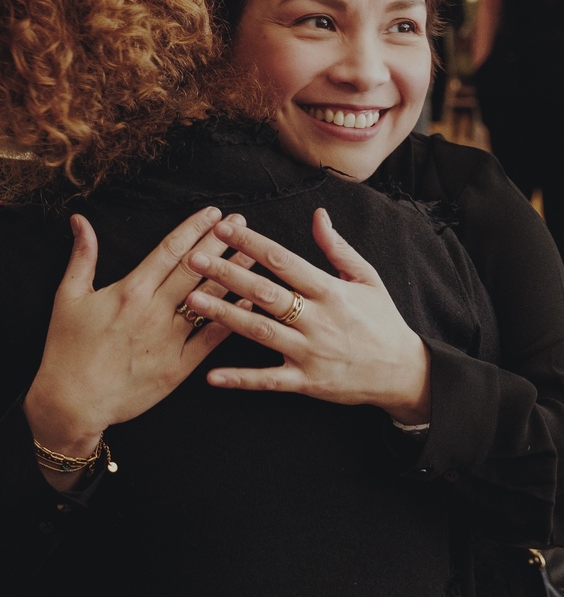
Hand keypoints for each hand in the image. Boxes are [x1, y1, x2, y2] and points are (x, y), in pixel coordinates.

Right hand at [25, 206, 253, 455]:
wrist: (72, 402)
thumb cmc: (66, 350)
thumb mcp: (68, 297)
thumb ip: (82, 256)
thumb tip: (81, 220)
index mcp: (130, 290)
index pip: (169, 250)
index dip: (194, 228)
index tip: (213, 213)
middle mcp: (153, 311)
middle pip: (195, 268)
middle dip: (220, 242)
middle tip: (241, 224)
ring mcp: (169, 340)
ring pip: (209, 300)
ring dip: (233, 274)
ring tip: (254, 254)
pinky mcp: (178, 367)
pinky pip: (211, 338)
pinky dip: (231, 318)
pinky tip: (249, 302)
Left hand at [184, 208, 430, 423]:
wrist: (404, 372)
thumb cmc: (383, 321)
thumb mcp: (367, 278)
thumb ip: (337, 248)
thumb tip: (318, 215)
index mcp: (330, 290)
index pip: (283, 260)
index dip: (251, 243)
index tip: (223, 228)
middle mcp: (317, 319)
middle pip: (264, 292)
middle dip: (226, 274)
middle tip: (193, 260)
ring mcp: (310, 352)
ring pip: (260, 331)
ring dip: (223, 315)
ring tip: (191, 301)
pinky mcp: (306, 381)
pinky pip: (268, 380)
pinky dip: (240, 379)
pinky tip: (211, 375)